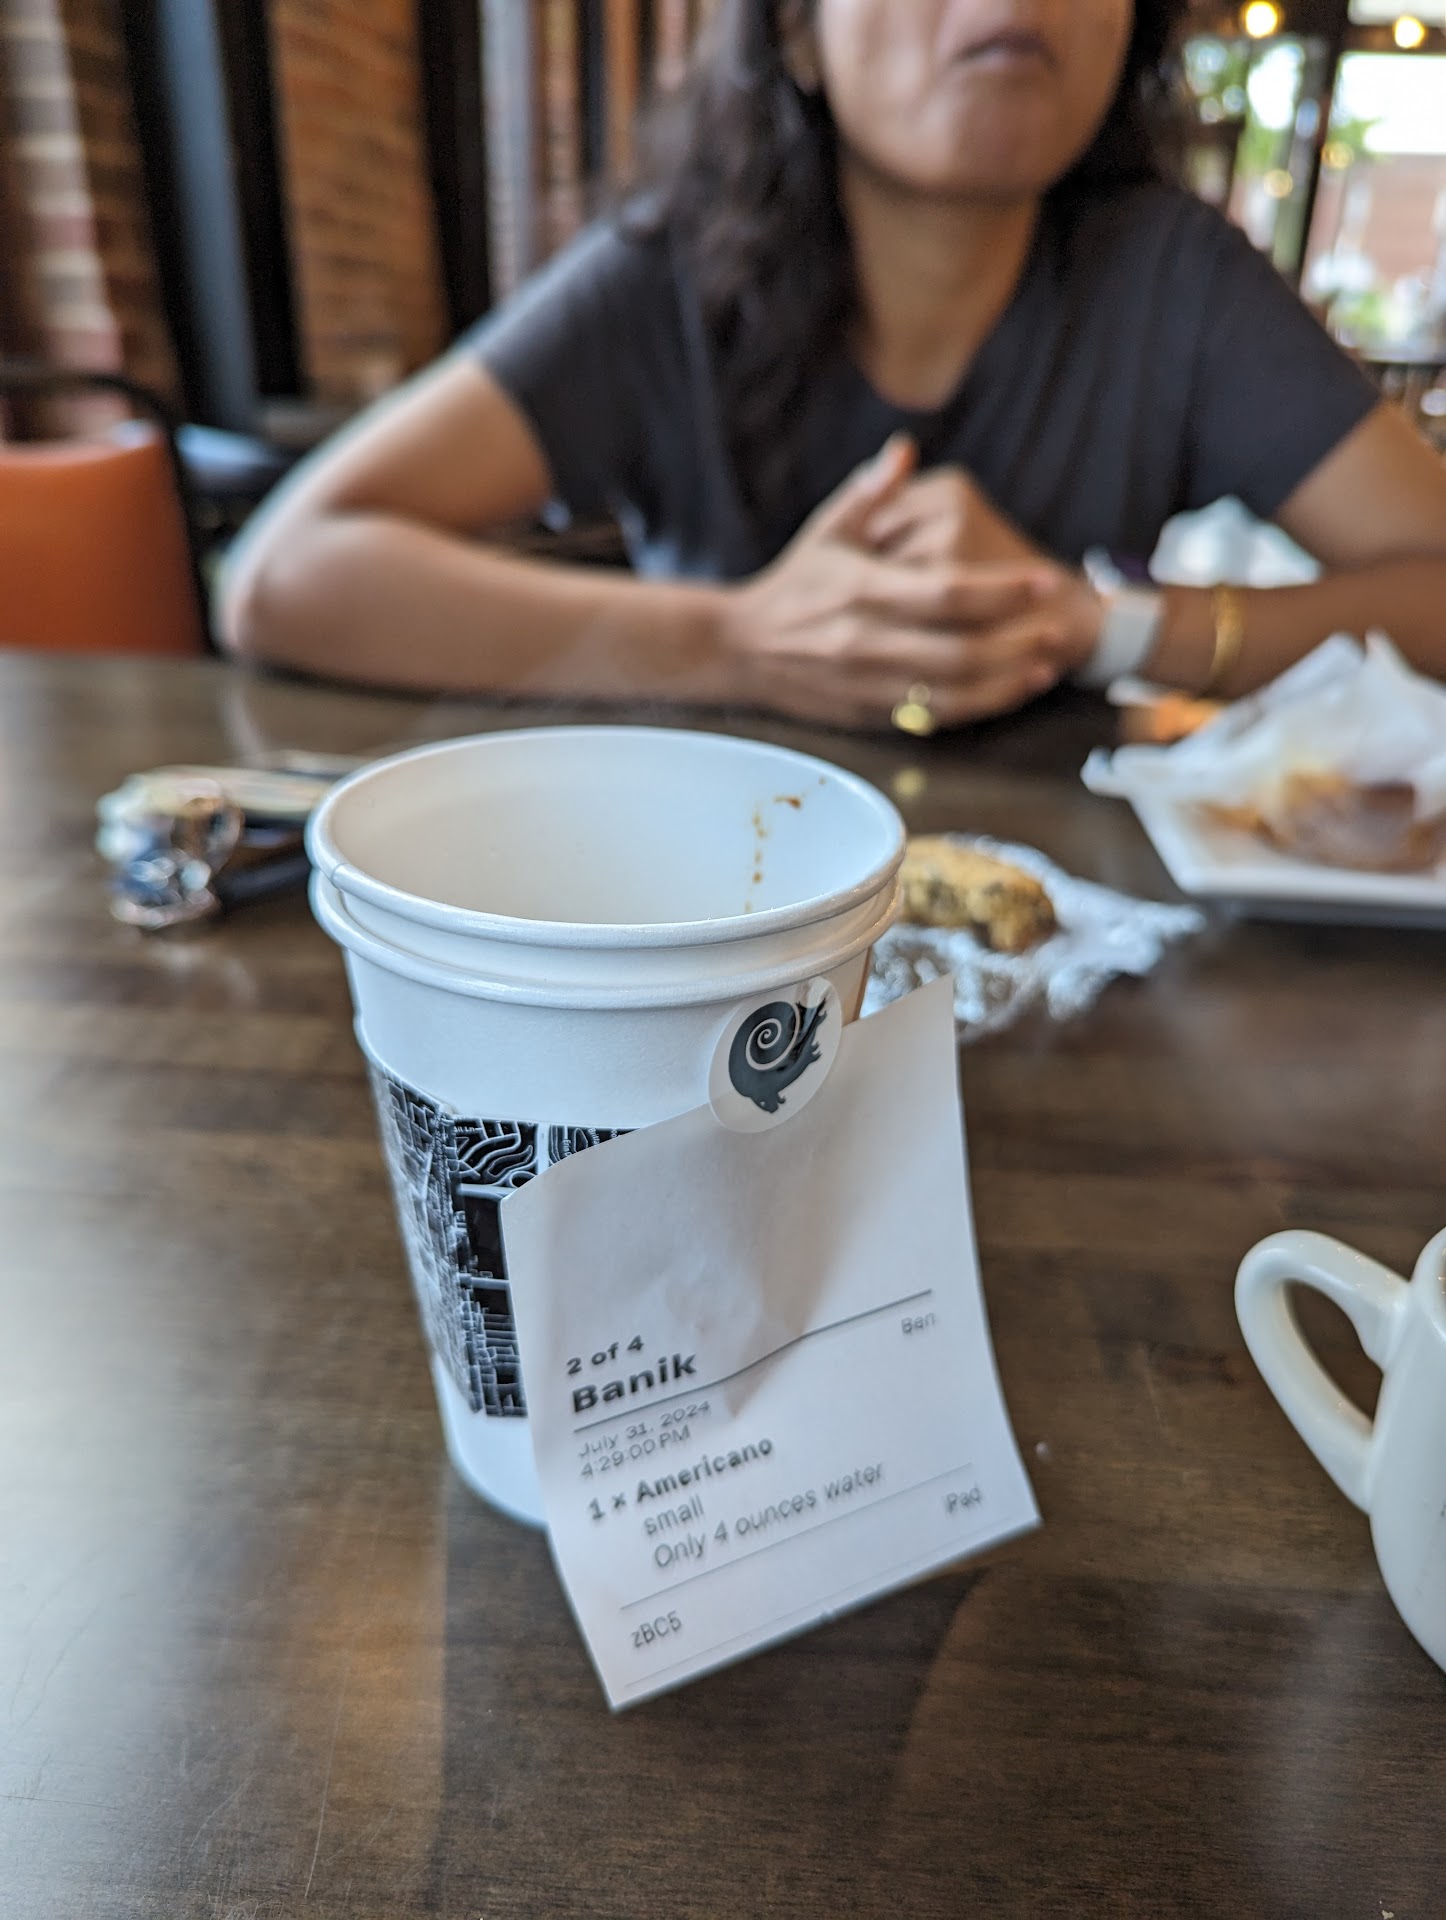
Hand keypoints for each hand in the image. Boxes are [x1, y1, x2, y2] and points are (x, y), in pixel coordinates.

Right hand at [719, 440, 1070, 729]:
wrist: (739, 649)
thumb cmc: (794, 583)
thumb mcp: (826, 530)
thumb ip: (870, 492)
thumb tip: (905, 449)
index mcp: (862, 590)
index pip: (946, 592)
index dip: (1001, 589)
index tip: (1041, 580)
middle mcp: (866, 641)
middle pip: (959, 650)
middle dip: (1016, 641)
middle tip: (1056, 626)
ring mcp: (868, 684)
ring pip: (951, 694)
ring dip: (1005, 682)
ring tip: (1044, 664)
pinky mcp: (868, 715)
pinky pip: (932, 719)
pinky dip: (977, 708)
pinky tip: (1008, 692)